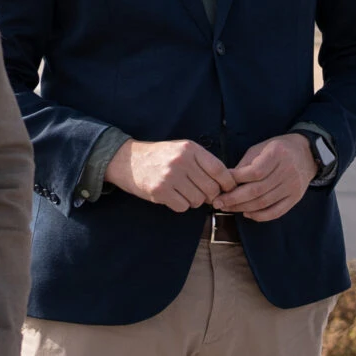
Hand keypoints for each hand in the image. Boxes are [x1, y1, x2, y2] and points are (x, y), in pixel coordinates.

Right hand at [108, 138, 234, 212]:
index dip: (227, 183)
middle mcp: (182, 161)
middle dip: (210, 195)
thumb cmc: (159, 156)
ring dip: (194, 201)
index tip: (228, 189)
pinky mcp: (159, 191)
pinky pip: (183, 207)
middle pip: (211, 188)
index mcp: (190, 148)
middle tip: (202, 194)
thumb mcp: (182, 150)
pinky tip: (173, 197)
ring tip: (183, 192)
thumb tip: (225, 184)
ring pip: (198, 200)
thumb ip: (202, 162)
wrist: (126, 160)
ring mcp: (170, 176)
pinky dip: (181, 205)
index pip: (219, 169)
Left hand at [217, 134, 319, 222]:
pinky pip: (276, 212)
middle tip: (218, 202)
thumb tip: (226, 182)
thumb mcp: (260, 148)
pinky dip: (259, 216)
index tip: (220, 185)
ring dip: (242, 208)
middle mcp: (287, 170)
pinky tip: (247, 213)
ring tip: (228, 208)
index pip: (254, 172)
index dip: (235, 180)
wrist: (306, 153)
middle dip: (234, 199)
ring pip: (264, 203)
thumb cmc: (278, 149)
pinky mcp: (295, 198)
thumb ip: (245, 165)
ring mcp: (293, 186)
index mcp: (277, 153)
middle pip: (257, 190)